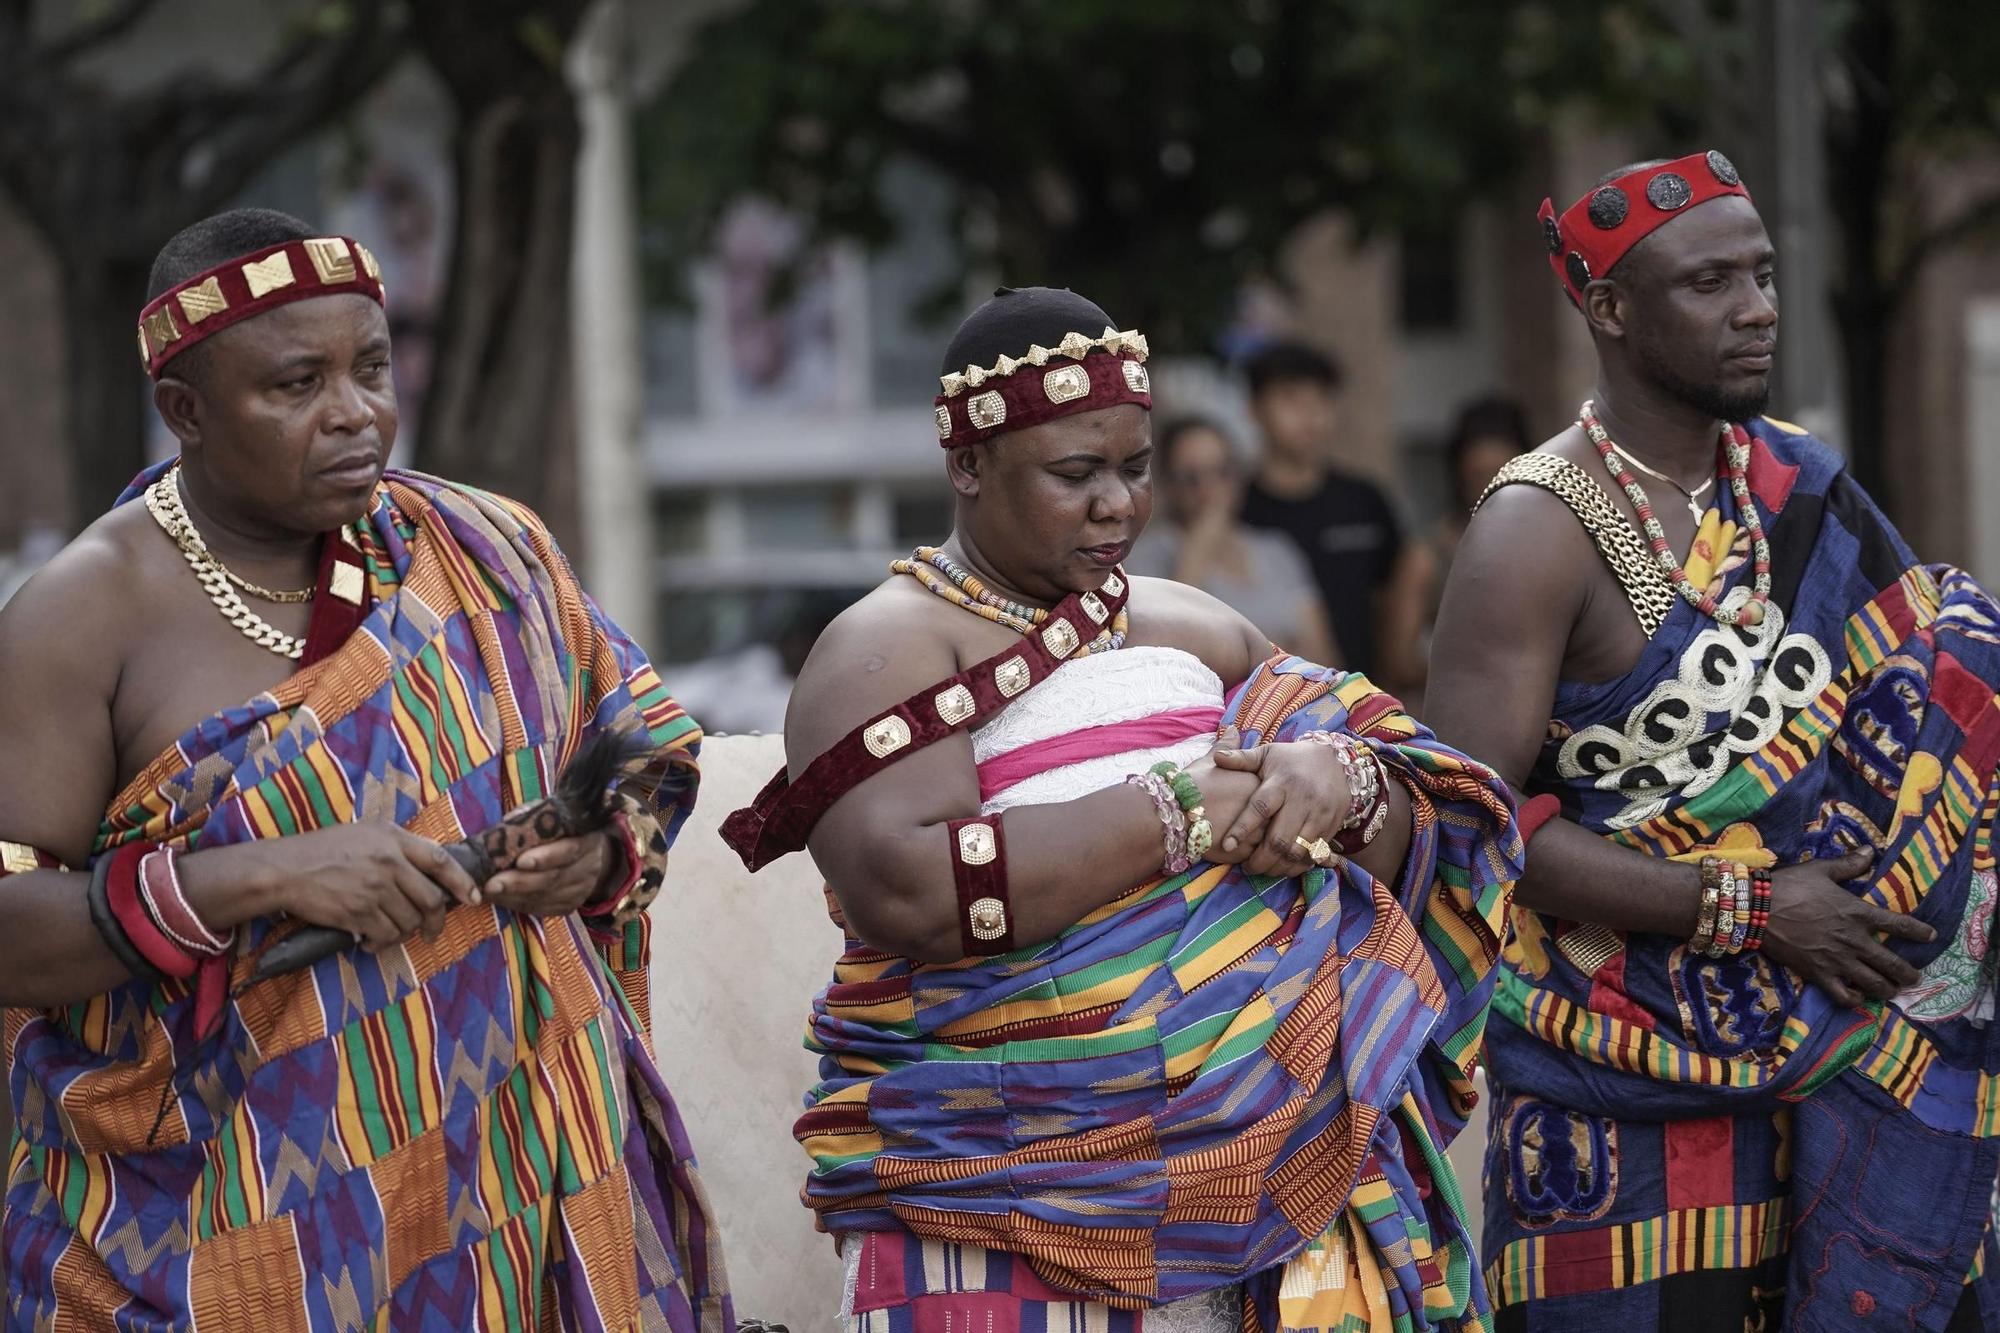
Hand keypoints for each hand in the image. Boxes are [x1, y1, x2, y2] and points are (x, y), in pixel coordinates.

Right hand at [239, 823, 478, 950]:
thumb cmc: (325, 849)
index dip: (463, 882)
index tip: (474, 897)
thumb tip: (431, 866)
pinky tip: (371, 941)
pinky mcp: (359, 912)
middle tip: (431, 931)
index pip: (441, 861)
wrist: (286, 869)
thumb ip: (399, 845)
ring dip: (406, 932)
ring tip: (391, 932)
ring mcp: (375, 889)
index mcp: (394, 839)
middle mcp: (389, 863)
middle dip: (436, 921)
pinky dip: (384, 943)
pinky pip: (386, 935)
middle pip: (431, 899)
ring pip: (410, 921)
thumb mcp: (367, 832)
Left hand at [481, 829, 617, 917]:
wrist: (584, 854)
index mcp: (587, 840)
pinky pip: (542, 909)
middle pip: (553, 878)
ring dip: (513, 896)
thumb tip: (506, 826)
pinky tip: (500, 898)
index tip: (520, 861)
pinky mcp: (569, 906)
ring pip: (545, 897)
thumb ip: (532, 818)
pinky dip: (517, 905)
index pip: (569, 850)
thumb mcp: (552, 817)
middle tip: (492, 884)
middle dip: (519, 882)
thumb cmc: (561, 830)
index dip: (545, 857)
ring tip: (488, 892)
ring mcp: (581, 890)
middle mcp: (589, 867)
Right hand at [1174, 727, 1261, 865]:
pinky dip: (1258, 859)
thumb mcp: (1210, 762)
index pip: (1274, 795)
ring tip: (1260, 846)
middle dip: (1273, 825)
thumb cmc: (1192, 786)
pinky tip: (1251, 858)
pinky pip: (1260, 858)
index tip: (1250, 805)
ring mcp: (1257, 830)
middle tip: (1261, 828)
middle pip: (1279, 819)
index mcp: (1258, 784)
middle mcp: (1264, 807)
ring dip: (1270, 846)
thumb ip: (1226, 748)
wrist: (1176, 813)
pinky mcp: (1247, 851)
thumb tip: (1232, 728)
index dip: (1266, 801)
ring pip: (1272, 841)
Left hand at [1210, 734, 1353, 877]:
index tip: (1227, 846)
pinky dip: (1298, 866)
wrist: (1334, 759)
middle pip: (1279, 839)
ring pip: (1297, 851)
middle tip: (1247, 868)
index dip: (1242, 829)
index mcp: (1282, 782)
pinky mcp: (1332, 825)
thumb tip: (1217, 757)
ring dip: (1278, 867)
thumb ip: (1242, 759)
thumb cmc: (1292, 759)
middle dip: (1260, 859)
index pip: (1260, 808)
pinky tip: (1285, 868)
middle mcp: (1303, 799)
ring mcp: (1320, 814)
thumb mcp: (1268, 753)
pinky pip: (1314, 853)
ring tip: (1264, 870)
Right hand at [1761, 847, 1934, 1006]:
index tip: (1931, 936)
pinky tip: (1857, 999)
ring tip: (1892, 991)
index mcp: (1858, 914)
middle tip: (1914, 978)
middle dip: (1909, 974)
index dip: (1919, 932)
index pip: (1899, 925)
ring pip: (1874, 984)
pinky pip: (1843, 996)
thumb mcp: (1820, 870)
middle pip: (1893, 964)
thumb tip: (1870, 851)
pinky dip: (1854, 1000)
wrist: (1757, 909)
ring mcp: (1838, 961)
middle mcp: (1854, 941)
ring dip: (1888, 990)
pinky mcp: (1819, 974)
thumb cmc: (1790, 886)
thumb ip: (1848, 864)